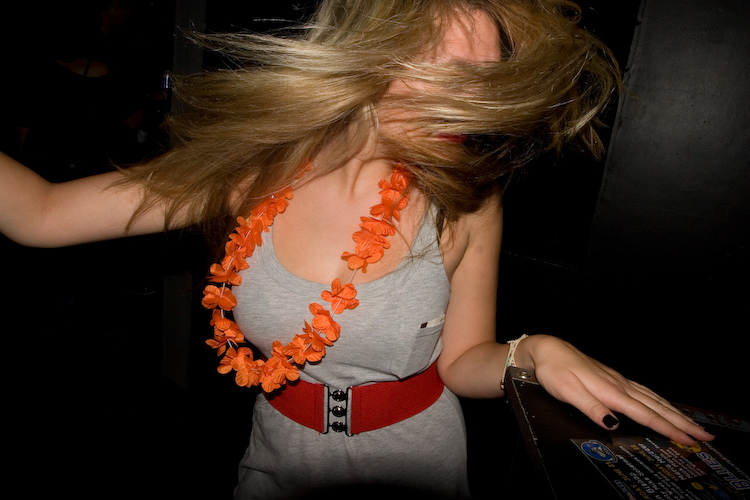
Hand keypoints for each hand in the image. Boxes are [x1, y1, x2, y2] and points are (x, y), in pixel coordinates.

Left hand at [519, 335, 713, 445]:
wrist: (547, 349)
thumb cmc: (555, 371)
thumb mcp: (568, 392)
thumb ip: (592, 407)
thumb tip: (613, 424)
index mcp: (611, 392)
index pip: (646, 415)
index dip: (669, 429)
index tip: (689, 441)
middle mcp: (619, 385)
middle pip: (657, 407)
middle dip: (682, 423)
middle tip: (705, 437)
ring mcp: (618, 380)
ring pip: (653, 398)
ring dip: (674, 412)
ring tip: (693, 424)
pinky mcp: (613, 378)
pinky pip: (643, 391)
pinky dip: (659, 400)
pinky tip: (663, 403)